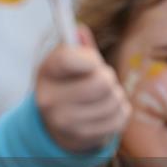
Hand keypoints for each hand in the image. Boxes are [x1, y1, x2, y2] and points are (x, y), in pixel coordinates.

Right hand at [35, 26, 130, 152]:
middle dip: (108, 78)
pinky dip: (119, 112)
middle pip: (102, 81)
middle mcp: (50, 100)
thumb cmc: (68, 86)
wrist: (58, 126)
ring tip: (101, 98)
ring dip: (115, 96)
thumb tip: (80, 30)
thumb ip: (77, 48)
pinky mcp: (84, 136)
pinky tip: (105, 112)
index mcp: (45, 74)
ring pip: (114, 100)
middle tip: (101, 80)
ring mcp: (65, 122)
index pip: (68, 58)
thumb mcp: (67, 65)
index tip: (93, 61)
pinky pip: (120, 117)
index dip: (89, 57)